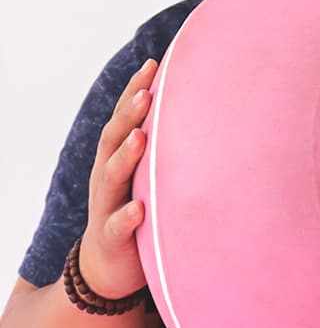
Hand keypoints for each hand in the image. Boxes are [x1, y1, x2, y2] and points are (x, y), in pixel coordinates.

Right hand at [78, 59, 157, 298]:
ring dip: (125, 156)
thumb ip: (166, 146)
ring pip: (110, 177)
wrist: (108, 264)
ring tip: (140, 137)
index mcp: (118, 158)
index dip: (136, 90)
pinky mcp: (112, 238)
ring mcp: (107, 206)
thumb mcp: (149, 175)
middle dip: (130, 113)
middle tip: (148, 90)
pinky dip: (127, 216)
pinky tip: (139, 209)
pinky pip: (117, 226)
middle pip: (114, 139)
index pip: (125, 118)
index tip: (153, 62)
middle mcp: (107, 177)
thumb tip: (204, 111)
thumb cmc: (137, 208)